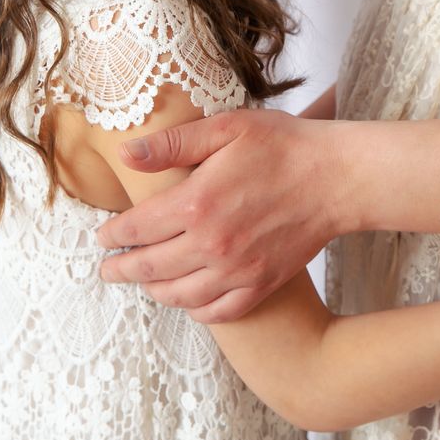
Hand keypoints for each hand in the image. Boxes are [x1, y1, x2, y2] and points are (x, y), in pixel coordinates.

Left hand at [93, 110, 347, 320]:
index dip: (114, 235)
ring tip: (143, 283)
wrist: (338, 178)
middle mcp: (212, 245)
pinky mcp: (261, 284)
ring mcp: (237, 270)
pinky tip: (187, 301)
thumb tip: (126, 154)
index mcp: (197, 203)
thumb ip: (172, 143)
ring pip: (179, 295)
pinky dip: (195, 311)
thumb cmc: (284, 145)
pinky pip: (218, 312)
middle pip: (150, 267)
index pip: (138, 228)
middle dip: (121, 270)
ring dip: (153, 290)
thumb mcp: (226, 127)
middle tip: (107, 271)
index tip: (101, 237)